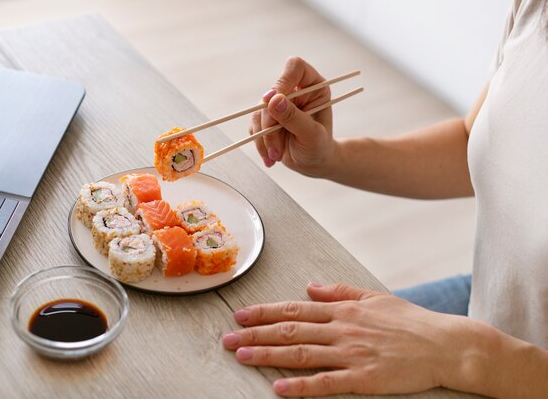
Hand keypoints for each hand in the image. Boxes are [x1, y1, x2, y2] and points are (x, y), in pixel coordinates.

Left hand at [222, 283, 481, 396]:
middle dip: (255, 334)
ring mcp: (351, 354)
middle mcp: (342, 329)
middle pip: (290, 329)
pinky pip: (326, 383)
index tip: (240, 315)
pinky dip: (301, 386)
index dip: (264, 312)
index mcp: (343, 310)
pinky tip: (279, 389)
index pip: (294, 309)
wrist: (446, 345)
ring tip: (241, 356)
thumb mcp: (374, 297)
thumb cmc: (411, 322)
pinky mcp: (364, 379)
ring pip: (301, 353)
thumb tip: (312, 285)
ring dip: (268, 354)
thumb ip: (340, 291)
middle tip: (227, 339)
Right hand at [250, 57, 335, 176]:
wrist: (313, 163)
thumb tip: (272, 100)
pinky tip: (271, 156)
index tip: (273, 101)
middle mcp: (295, 91)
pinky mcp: (266, 117)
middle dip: (270, 124)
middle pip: (271, 94)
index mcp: (313, 87)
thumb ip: (294, 117)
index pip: (295, 68)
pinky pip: (253, 124)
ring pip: (259, 111)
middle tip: (276, 147)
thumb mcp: (311, 134)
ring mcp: (279, 103)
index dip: (283, 81)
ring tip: (276, 156)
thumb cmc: (319, 147)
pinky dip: (259, 142)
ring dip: (263, 137)